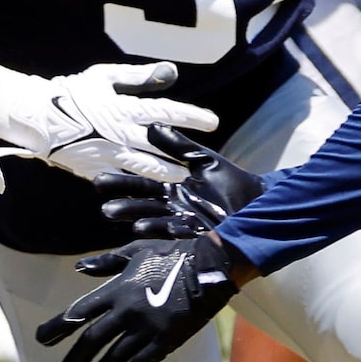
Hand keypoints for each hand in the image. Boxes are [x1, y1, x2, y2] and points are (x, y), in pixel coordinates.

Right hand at [0, 58, 218, 182]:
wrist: (37, 117)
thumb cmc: (72, 93)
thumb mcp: (104, 77)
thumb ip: (138, 77)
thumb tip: (171, 72)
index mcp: (124, 108)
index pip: (167, 112)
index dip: (191, 117)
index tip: (212, 122)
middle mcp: (121, 133)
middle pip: (161, 146)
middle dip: (184, 152)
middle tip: (202, 160)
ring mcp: (108, 155)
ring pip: (145, 168)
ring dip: (166, 173)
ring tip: (181, 177)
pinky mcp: (96, 170)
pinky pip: (121, 179)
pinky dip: (136, 184)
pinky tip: (149, 189)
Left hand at [33, 231, 244, 361]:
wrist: (211, 266)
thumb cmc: (173, 255)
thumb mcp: (137, 252)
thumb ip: (107, 263)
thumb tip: (79, 267)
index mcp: (117, 289)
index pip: (79, 312)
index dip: (58, 328)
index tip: (42, 340)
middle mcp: (127, 310)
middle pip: (92, 340)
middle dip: (76, 358)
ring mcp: (146, 328)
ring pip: (113, 358)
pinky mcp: (166, 341)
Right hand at [93, 125, 264, 238]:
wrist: (262, 202)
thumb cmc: (233, 181)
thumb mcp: (203, 160)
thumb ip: (179, 146)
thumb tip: (153, 126)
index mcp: (171, 190)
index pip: (140, 185)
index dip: (121, 183)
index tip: (98, 180)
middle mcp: (172, 209)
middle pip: (142, 207)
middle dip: (123, 206)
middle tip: (103, 207)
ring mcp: (184, 224)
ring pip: (155, 222)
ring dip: (137, 220)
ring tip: (117, 216)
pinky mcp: (200, 235)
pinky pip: (178, 234)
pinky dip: (162, 230)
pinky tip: (144, 230)